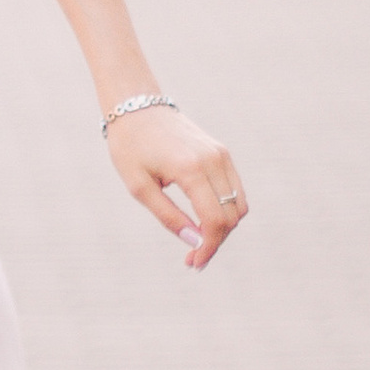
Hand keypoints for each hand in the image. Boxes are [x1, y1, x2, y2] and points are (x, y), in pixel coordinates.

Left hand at [104, 104, 246, 270]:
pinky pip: (235, 189)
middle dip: (216, 241)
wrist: (137, 106)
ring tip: (199, 241)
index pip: (215, 220)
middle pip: (232, 216)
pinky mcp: (222, 152)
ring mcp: (221, 154)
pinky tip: (204, 221)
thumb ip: (168, 216)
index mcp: (190, 169)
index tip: (193, 263)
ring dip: (224, 228)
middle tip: (193, 258)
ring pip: (239, 204)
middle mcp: (213, 160)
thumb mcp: (139, 187)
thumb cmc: (130, 146)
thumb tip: (195, 241)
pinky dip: (226, 209)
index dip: (208, 247)